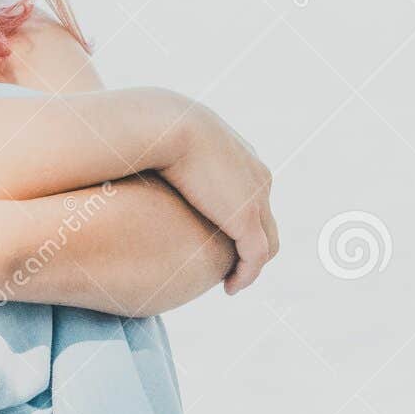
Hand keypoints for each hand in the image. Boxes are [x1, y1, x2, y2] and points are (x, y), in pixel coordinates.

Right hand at [159, 103, 277, 293]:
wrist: (166, 125)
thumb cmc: (155, 128)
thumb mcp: (167, 138)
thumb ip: (168, 153)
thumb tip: (148, 161)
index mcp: (244, 158)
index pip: (254, 196)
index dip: (241, 220)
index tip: (220, 237)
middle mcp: (258, 178)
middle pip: (267, 221)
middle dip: (251, 246)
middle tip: (230, 265)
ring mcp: (256, 199)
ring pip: (266, 243)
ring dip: (251, 265)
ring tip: (231, 281)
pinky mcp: (246, 220)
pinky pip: (255, 258)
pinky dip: (247, 276)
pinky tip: (230, 288)